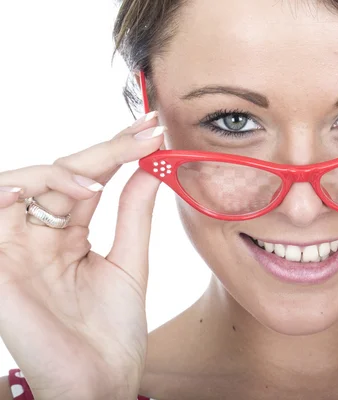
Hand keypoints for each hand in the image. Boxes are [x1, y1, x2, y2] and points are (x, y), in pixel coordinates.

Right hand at [0, 112, 164, 399]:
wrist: (100, 382)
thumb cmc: (112, 331)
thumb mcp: (129, 262)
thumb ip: (134, 214)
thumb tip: (154, 166)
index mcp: (70, 235)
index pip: (89, 180)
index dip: (118, 151)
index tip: (153, 130)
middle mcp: (40, 235)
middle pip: (63, 174)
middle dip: (105, 149)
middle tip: (145, 131)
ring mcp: (16, 248)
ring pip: (26, 182)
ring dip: (66, 169)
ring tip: (102, 176)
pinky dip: (14, 191)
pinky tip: (56, 186)